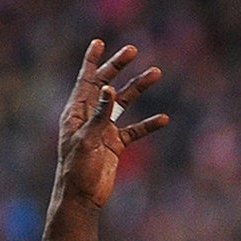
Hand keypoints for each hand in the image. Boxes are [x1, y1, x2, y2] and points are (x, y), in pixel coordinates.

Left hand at [56, 39, 167, 209]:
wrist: (81, 198)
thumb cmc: (76, 170)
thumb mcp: (86, 140)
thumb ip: (99, 114)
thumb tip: (110, 88)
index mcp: (77, 111)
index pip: (86, 80)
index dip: (92, 60)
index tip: (99, 42)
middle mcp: (90, 116)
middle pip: (107, 84)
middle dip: (119, 67)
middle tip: (133, 51)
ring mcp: (104, 129)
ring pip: (124, 103)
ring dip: (138, 88)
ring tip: (156, 73)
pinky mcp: (115, 145)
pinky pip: (135, 130)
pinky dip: (149, 124)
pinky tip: (164, 119)